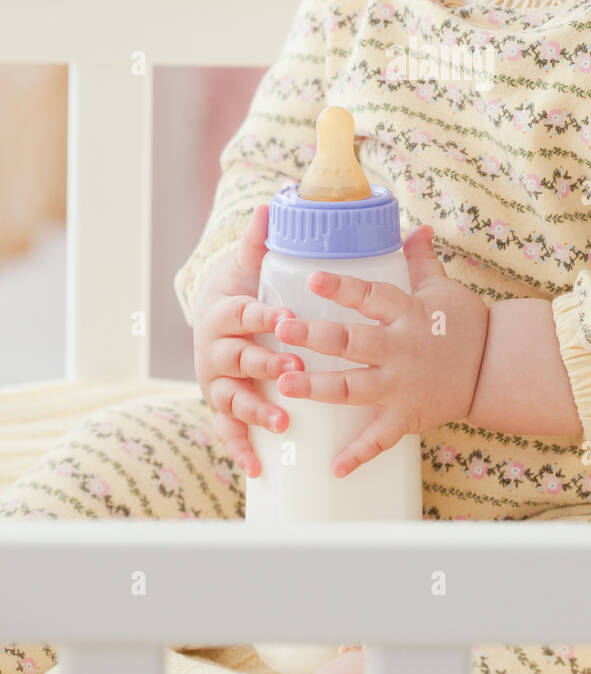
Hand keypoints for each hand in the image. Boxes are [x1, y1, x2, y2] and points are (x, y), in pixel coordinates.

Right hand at [192, 204, 303, 477]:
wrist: (214, 317)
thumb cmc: (244, 290)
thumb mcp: (249, 266)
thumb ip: (259, 241)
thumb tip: (271, 204)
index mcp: (227, 312)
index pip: (244, 313)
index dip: (263, 317)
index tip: (286, 319)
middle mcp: (217, 349)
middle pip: (238, 358)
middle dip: (264, 365)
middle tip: (292, 369)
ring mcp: (218, 381)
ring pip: (233, 398)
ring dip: (255, 411)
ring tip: (280, 423)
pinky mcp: (222, 405)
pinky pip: (229, 430)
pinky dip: (240, 449)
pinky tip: (258, 470)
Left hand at [274, 225, 488, 476]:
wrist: (498, 369)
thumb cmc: (468, 324)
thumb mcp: (443, 288)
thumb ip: (421, 260)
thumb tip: (415, 228)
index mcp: (407, 314)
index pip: (369, 297)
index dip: (341, 288)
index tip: (311, 278)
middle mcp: (400, 350)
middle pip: (351, 343)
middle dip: (314, 337)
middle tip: (281, 330)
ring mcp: (402, 386)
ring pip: (353, 388)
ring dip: (318, 388)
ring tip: (285, 385)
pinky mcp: (408, 416)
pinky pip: (380, 439)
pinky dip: (357, 455)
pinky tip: (332, 467)